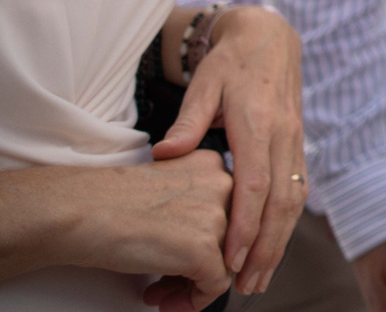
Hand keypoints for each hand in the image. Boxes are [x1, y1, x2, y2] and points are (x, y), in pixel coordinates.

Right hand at [66, 152, 234, 309]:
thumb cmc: (105, 201)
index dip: (206, 240)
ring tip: (160, 292)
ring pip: (223, 263)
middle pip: (228, 237)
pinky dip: (193, 301)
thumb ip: (193, 205)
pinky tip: (163, 299)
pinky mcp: (203, 248)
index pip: (228, 211)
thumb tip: (204, 239)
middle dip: (196, 265)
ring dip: (190, 284)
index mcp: (211, 166)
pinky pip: (214, 286)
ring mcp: (216, 216)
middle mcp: (222, 185)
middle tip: (166, 281)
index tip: (179, 255)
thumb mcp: (165, 189)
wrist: (79, 211)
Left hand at [156, 4, 304, 295]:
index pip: (257, 183)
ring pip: (295, 200)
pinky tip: (274, 245)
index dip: (246, 224)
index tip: (232, 258)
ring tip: (261, 276)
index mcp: (260, 122)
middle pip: (282, 201)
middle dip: (267, 247)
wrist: (270, 38)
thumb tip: (165, 154)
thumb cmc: (231, 62)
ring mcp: (296, 140)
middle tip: (249, 284)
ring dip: (280, 241)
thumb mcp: (205, 83)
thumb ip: (189, 121)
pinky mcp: (297, 145)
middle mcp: (284, 135)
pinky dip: (287, 222)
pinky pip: (298, 189)